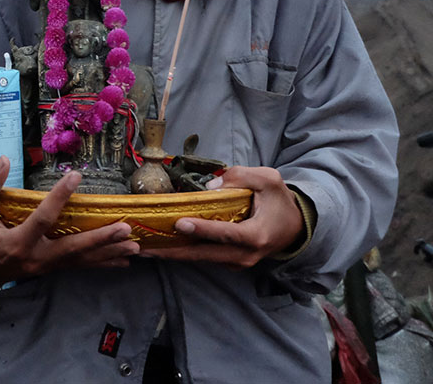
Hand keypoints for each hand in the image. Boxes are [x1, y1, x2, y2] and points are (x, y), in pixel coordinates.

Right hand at [0, 157, 139, 287]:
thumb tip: (5, 161)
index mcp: (16, 242)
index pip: (43, 218)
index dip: (60, 197)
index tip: (75, 176)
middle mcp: (35, 258)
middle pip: (73, 249)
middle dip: (101, 239)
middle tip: (125, 229)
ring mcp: (44, 267)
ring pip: (81, 261)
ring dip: (109, 253)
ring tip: (135, 246)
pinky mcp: (49, 269)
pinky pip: (79, 266)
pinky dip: (102, 263)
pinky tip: (122, 261)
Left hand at [140, 166, 303, 268]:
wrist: (294, 227)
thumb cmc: (279, 201)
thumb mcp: (267, 179)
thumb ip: (240, 177)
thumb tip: (208, 187)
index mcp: (256, 235)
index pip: (225, 233)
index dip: (202, 229)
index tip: (179, 223)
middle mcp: (245, 254)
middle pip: (204, 254)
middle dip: (173, 251)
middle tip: (145, 248)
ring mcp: (237, 262)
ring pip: (200, 259)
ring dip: (172, 254)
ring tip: (144, 249)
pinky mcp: (230, 262)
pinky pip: (203, 257)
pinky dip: (182, 252)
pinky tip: (160, 247)